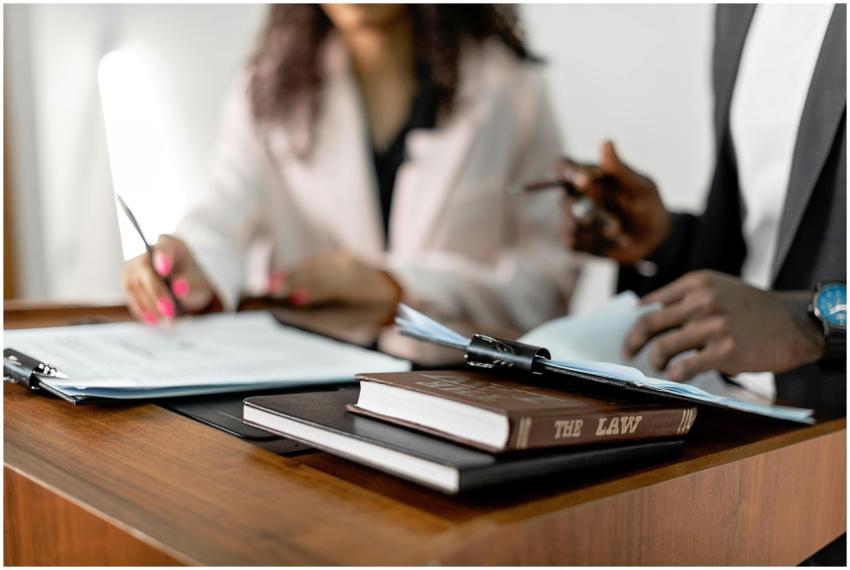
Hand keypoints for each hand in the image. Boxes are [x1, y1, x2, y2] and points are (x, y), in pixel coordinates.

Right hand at [122, 235, 215, 323]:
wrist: (182, 284)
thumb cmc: (191, 280)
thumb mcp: (198, 283)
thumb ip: (191, 284)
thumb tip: (179, 288)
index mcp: (169, 244)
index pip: (163, 248)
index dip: (163, 258)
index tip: (164, 269)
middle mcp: (147, 252)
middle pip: (146, 270)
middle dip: (157, 294)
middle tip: (170, 313)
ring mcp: (133, 267)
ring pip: (135, 286)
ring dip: (150, 307)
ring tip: (167, 321)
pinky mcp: (127, 282)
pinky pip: (131, 297)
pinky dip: (142, 310)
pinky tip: (155, 320)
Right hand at [267, 250, 402, 309]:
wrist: (392, 290)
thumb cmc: (366, 312)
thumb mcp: (347, 320)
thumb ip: (320, 315)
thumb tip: (290, 310)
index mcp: (357, 289)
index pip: (326, 287)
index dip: (304, 290)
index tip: (283, 296)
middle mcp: (352, 269)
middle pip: (316, 274)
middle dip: (293, 281)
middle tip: (271, 290)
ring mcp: (347, 259)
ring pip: (315, 265)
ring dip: (293, 274)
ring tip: (274, 283)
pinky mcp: (342, 254)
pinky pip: (318, 261)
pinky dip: (302, 268)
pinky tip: (289, 275)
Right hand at [561, 141, 669, 263]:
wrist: (652, 241)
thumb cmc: (647, 206)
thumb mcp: (640, 187)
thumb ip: (619, 169)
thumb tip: (606, 141)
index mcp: (588, 175)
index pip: (563, 166)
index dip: (564, 170)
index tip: (581, 180)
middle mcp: (575, 195)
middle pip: (565, 200)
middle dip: (591, 211)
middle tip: (616, 219)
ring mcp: (572, 218)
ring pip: (569, 223)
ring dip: (597, 229)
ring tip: (618, 231)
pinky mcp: (574, 240)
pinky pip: (571, 241)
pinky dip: (592, 243)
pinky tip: (606, 241)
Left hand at [623, 271, 825, 380]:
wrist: (794, 323)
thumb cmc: (751, 308)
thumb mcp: (718, 288)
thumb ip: (686, 298)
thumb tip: (647, 313)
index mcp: (696, 283)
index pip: (651, 303)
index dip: (634, 321)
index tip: (628, 333)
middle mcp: (702, 301)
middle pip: (649, 324)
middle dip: (632, 341)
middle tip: (628, 352)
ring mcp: (713, 326)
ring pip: (663, 347)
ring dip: (655, 360)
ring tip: (658, 366)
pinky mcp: (725, 351)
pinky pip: (686, 366)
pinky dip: (676, 374)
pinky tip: (677, 376)